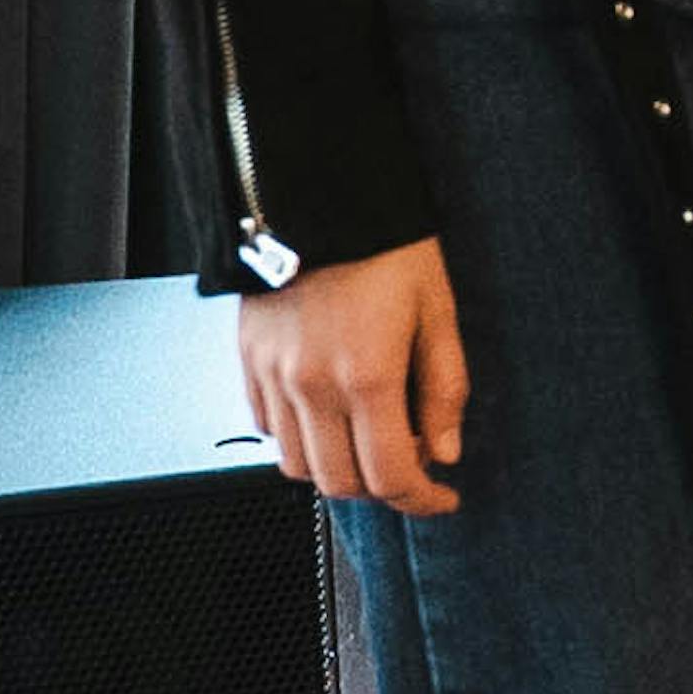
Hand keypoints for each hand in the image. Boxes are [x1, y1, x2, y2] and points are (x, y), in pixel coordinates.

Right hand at [237, 239, 466, 514]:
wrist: (318, 193)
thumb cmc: (385, 244)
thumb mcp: (438, 310)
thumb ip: (443, 388)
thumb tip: (445, 450)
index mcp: (366, 375)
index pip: (391, 475)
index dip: (422, 500)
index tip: (442, 498)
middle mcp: (310, 384)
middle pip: (340, 483)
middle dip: (381, 490)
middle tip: (411, 468)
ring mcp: (272, 376)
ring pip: (297, 466)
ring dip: (337, 468)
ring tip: (369, 438)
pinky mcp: (247, 362)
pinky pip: (266, 428)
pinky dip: (300, 439)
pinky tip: (329, 413)